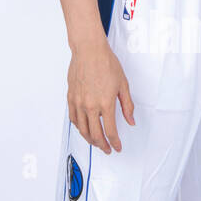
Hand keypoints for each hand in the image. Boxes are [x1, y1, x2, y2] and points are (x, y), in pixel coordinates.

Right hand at [67, 38, 134, 152]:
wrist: (89, 50)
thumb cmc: (106, 63)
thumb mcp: (123, 85)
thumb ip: (127, 105)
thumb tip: (130, 120)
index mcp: (105, 103)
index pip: (110, 131)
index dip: (115, 142)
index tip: (117, 147)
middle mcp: (90, 105)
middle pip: (95, 134)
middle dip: (102, 145)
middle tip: (107, 149)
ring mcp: (78, 102)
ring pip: (82, 129)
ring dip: (89, 139)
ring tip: (96, 142)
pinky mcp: (71, 97)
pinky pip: (73, 118)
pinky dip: (79, 127)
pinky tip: (84, 129)